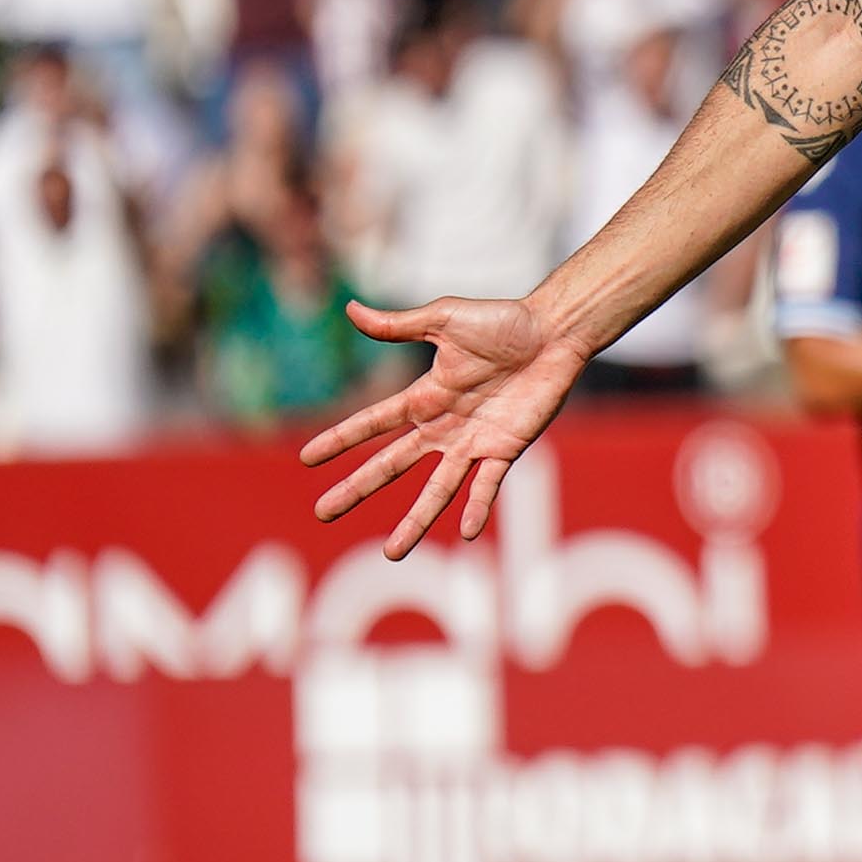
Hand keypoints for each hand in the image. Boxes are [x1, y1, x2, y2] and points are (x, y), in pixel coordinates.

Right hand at [301, 294, 589, 557]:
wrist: (554, 332)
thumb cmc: (503, 320)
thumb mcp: (444, 318)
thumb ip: (398, 325)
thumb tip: (349, 308)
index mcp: (424, 396)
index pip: (373, 424)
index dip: (341, 439)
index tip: (308, 459)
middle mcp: (444, 426)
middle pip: (392, 465)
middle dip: (358, 489)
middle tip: (323, 513)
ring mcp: (474, 442)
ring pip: (437, 489)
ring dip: (415, 520)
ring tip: (392, 552)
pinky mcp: (507, 449)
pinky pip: (489, 485)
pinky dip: (477, 507)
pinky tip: (465, 532)